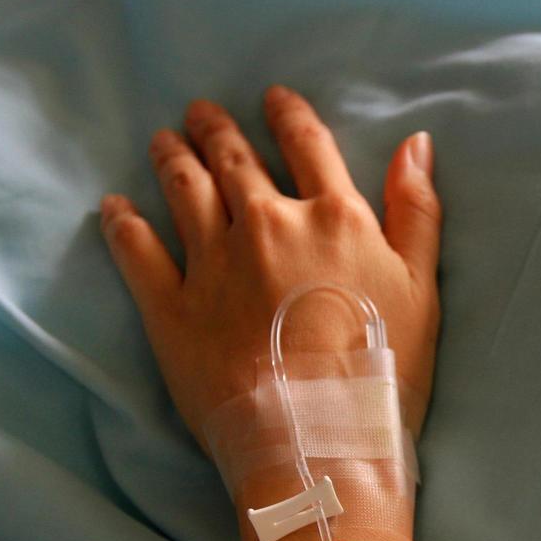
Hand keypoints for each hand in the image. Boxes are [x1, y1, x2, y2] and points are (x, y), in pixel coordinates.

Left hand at [98, 85, 441, 449]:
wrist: (320, 441)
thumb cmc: (383, 372)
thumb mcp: (424, 290)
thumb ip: (417, 212)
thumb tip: (415, 142)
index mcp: (332, 217)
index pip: (306, 146)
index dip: (287, 116)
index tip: (271, 98)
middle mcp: (266, 225)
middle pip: (234, 161)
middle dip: (215, 130)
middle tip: (198, 112)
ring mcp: (212, 264)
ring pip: (184, 192)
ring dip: (171, 159)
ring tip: (162, 141)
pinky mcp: (171, 308)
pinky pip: (137, 252)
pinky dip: (124, 224)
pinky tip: (116, 209)